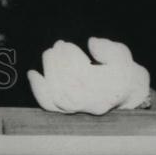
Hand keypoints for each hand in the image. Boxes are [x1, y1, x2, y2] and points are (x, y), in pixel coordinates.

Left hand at [27, 38, 149, 114]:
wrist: (123, 91)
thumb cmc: (119, 68)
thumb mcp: (121, 54)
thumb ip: (109, 49)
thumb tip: (92, 44)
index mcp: (110, 90)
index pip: (84, 78)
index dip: (70, 59)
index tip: (66, 45)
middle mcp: (95, 104)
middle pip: (69, 89)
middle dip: (58, 63)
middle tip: (57, 46)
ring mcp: (81, 109)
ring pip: (59, 98)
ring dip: (49, 72)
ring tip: (49, 54)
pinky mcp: (68, 110)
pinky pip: (51, 106)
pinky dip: (39, 90)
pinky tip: (32, 74)